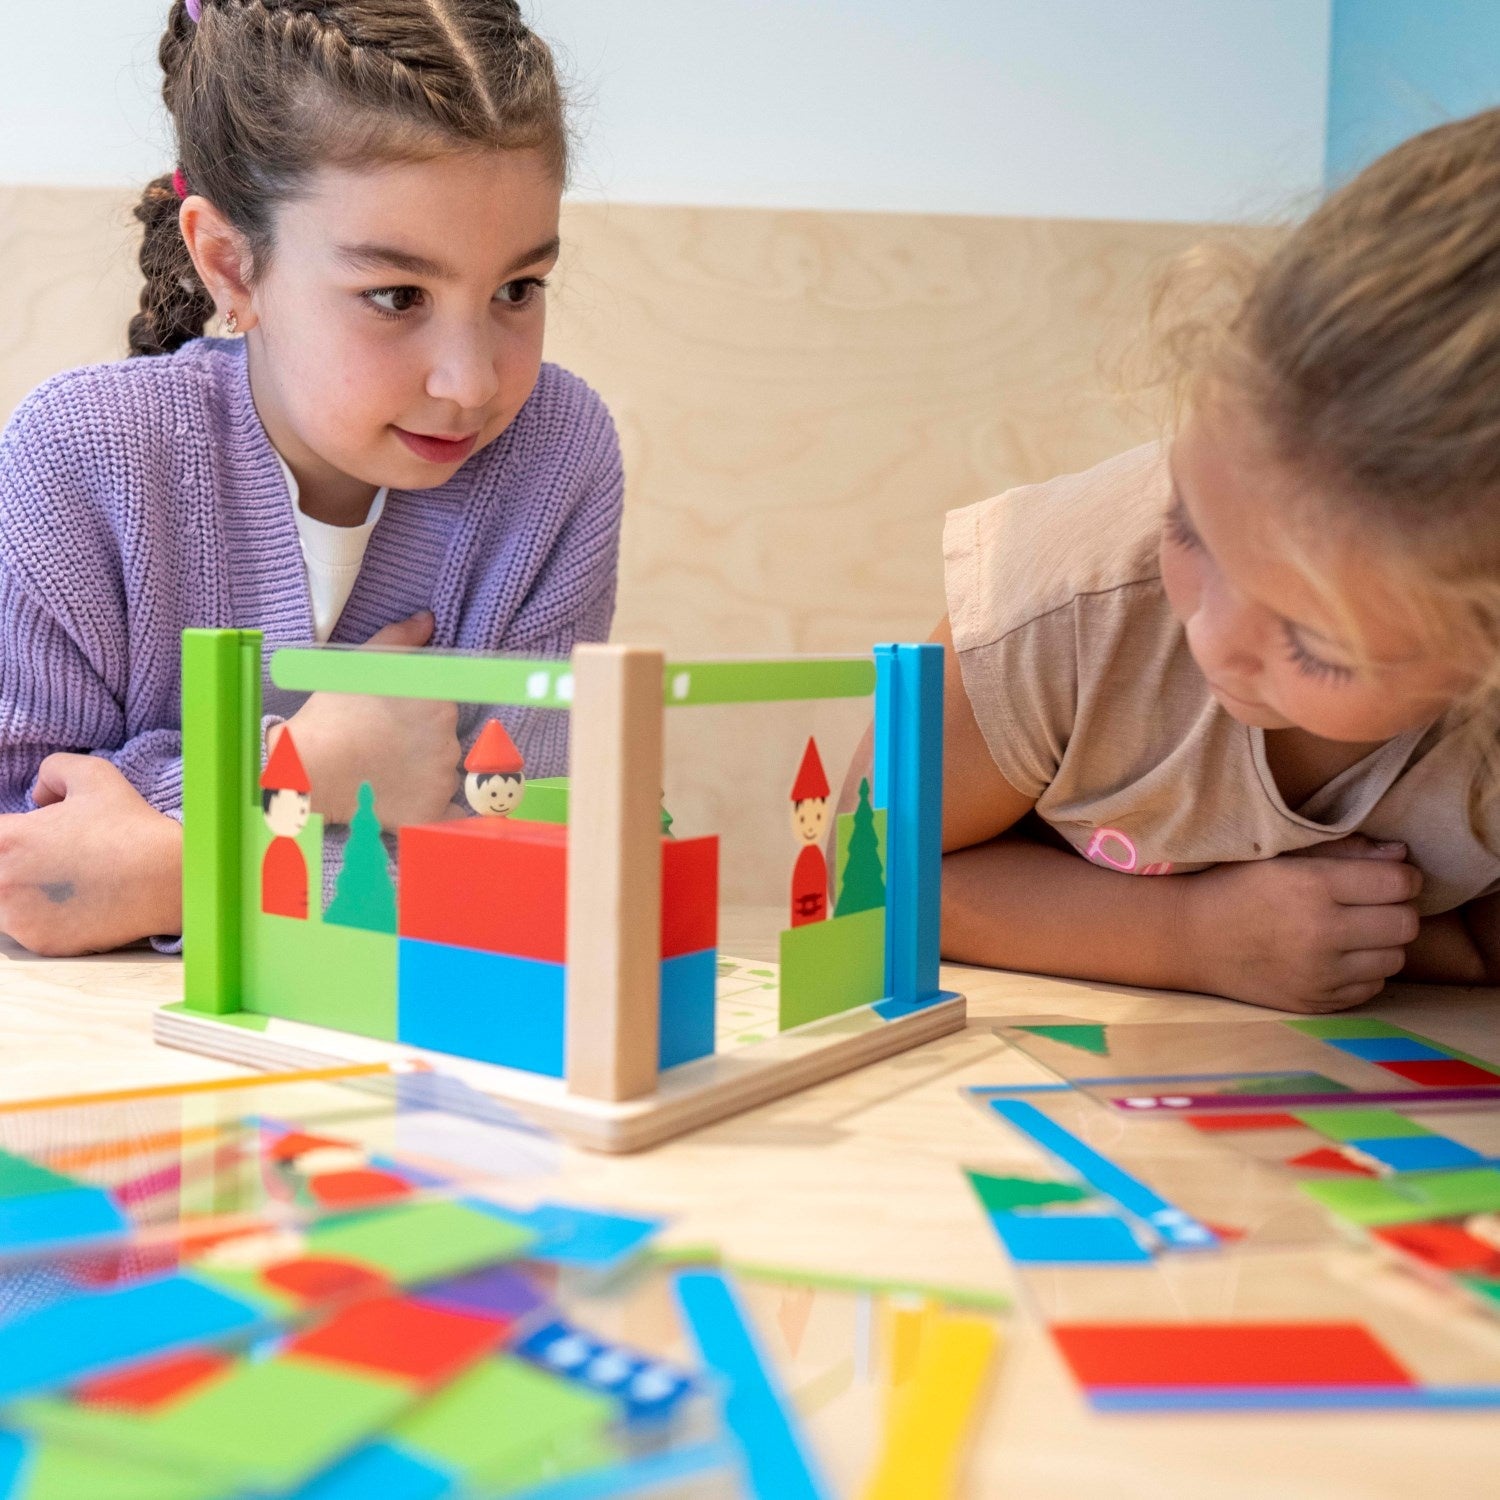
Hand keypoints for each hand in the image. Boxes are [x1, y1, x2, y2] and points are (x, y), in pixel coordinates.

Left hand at [0, 755, 181, 954]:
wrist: (167, 880)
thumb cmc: (132, 827)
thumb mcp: (95, 775)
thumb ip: (52, 771)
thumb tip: (37, 796)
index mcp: (8, 838)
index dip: (13, 836)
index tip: (37, 840)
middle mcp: (2, 881)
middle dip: (16, 865)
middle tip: (53, 862)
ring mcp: (17, 918)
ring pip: (3, 904)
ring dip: (24, 895)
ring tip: (66, 884)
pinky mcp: (40, 943)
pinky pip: (29, 930)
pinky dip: (47, 920)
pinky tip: (80, 906)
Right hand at [276, 612, 459, 828]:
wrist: (309, 768)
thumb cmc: (332, 712)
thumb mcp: (363, 662)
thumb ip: (401, 638)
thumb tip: (428, 620)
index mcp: (440, 701)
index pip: (441, 708)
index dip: (418, 715)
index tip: (394, 721)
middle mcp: (450, 739)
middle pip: (444, 740)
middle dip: (420, 743)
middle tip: (382, 745)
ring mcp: (443, 779)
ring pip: (442, 773)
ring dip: (423, 773)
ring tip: (383, 772)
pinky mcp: (431, 812)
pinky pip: (447, 814)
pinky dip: (437, 810)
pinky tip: (414, 805)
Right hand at [1179, 835, 1421, 1012]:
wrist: (1189, 938)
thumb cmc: (1234, 886)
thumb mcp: (1281, 855)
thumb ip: (1343, 851)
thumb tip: (1401, 855)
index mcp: (1312, 887)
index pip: (1399, 883)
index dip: (1403, 876)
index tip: (1387, 875)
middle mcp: (1321, 933)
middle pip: (1406, 924)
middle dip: (1397, 909)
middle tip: (1373, 903)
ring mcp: (1320, 975)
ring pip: (1395, 959)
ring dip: (1382, 943)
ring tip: (1354, 931)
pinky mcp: (1315, 1003)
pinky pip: (1370, 988)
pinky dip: (1362, 971)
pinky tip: (1336, 956)